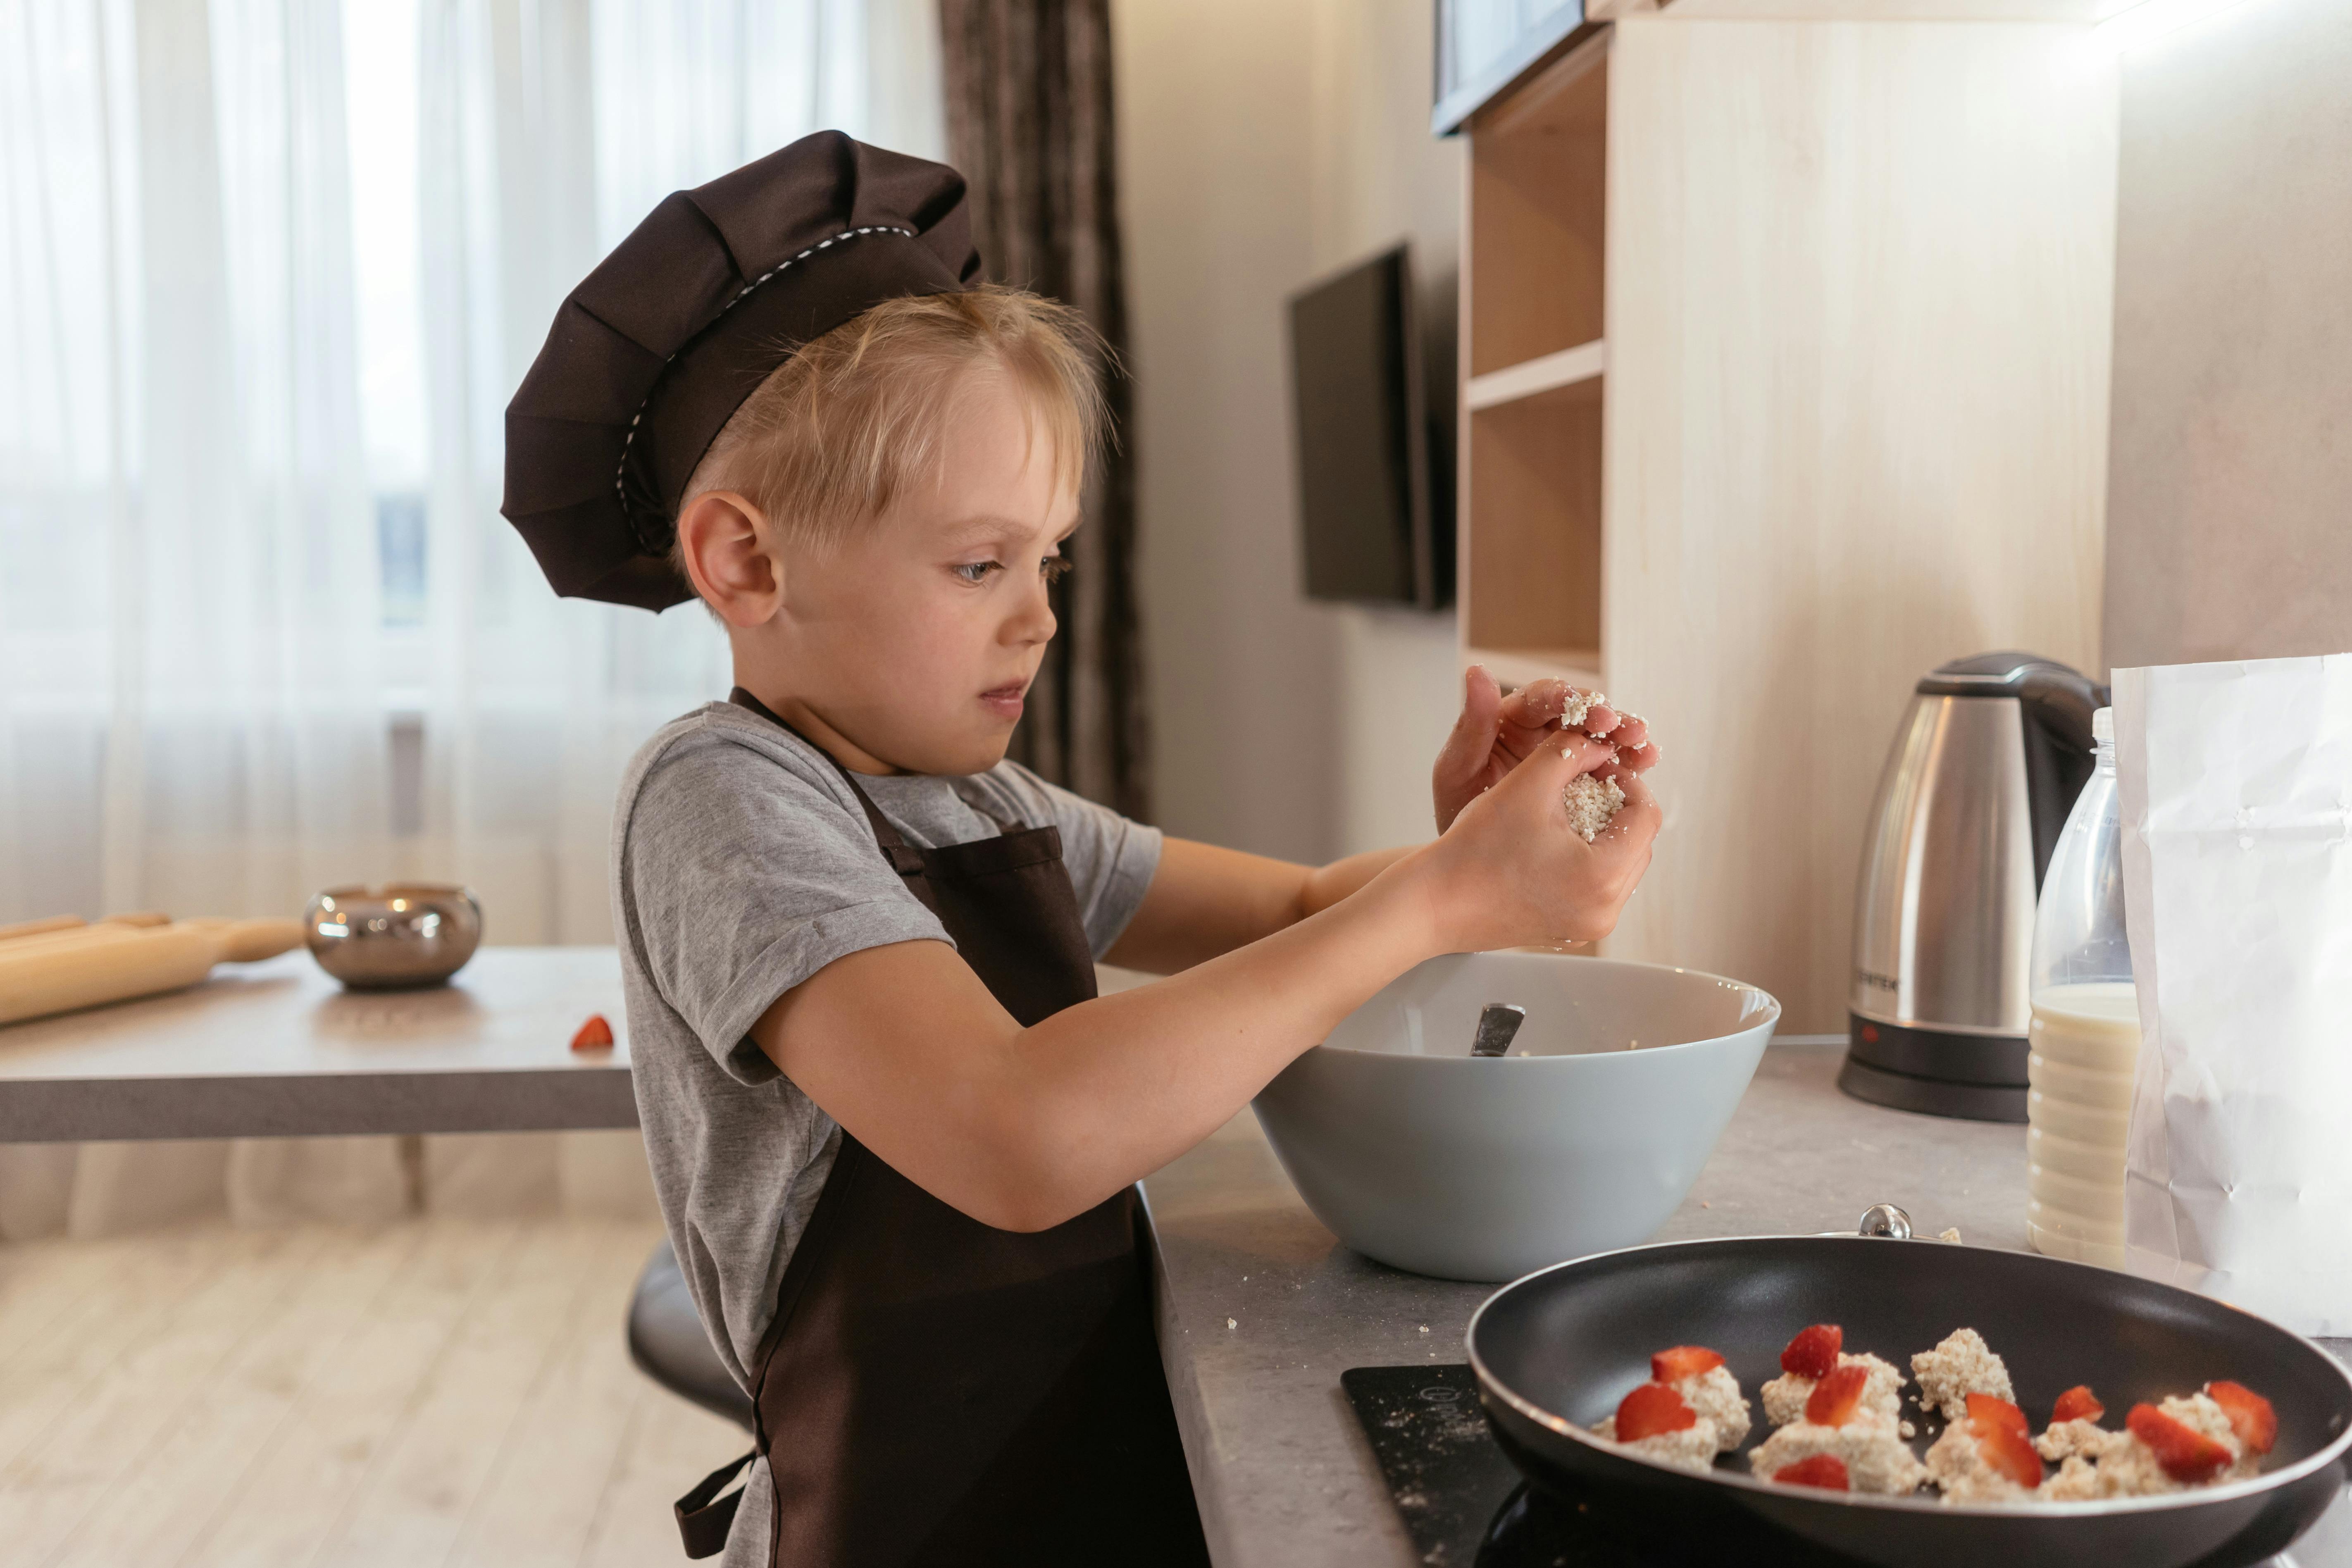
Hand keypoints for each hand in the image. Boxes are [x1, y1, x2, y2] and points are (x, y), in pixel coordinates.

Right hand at [1409, 729, 1659, 952]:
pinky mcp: (1572, 931)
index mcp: (1602, 876)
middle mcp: (1604, 910)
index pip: (1646, 815)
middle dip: (1619, 809)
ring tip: (1571, 812)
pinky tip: (1558, 842)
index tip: (1599, 768)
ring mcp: (1589, 926)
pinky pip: (1600, 889)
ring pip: (1623, 867)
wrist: (1435, 902)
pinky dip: (1589, 860)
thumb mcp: (1527, 785)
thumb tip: (1599, 744)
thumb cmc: (1475, 849)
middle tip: (1587, 786)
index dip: (1627, 781)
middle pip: (1641, 844)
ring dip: (1606, 834)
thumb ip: (1571, 752)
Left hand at [1432, 667, 1658, 832]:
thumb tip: (1476, 671)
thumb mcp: (1457, 769)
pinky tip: (1645, 767)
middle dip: (1610, 719)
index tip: (1598, 713)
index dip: (1574, 700)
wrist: (1469, 856)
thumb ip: (1470, 725)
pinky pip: (1605, 766)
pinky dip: (1626, 765)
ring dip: (1625, 741)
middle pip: (1582, 713)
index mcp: (1511, 718)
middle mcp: (1541, 730)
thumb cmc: (1455, 809)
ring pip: (1599, 738)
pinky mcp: (1579, 778)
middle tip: (1633, 732)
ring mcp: (1563, 754)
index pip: (1547, 697)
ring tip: (1647, 752)